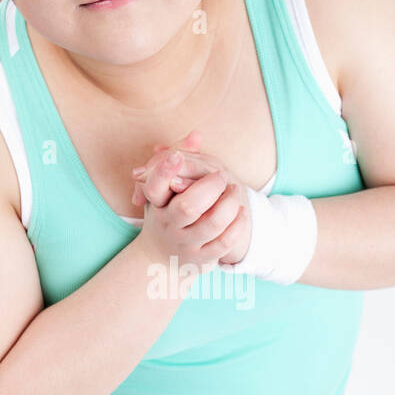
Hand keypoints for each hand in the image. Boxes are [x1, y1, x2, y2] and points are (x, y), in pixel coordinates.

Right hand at [130, 130, 251, 264]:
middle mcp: (168, 226)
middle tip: (221, 175)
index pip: (154, 187)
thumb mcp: (167, 189)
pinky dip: (237, 224)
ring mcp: (185, 244)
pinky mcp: (203, 259)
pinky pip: (225, 243)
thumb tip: (196, 135)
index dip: (164, 171)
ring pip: (212, 224)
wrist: (162, 258)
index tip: (177, 156)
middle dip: (210, 187)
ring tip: (234, 191)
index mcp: (156, 205)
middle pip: (188, 206)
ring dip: (228, 203)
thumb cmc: (168, 213)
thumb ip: (182, 158)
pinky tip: (240, 212)